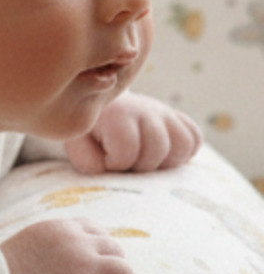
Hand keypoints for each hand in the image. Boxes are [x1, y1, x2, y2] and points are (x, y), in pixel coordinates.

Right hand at [0, 218, 135, 273]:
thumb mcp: (25, 246)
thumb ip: (50, 248)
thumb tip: (63, 266)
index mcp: (60, 229)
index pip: (96, 232)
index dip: (98, 254)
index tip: (89, 273)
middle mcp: (77, 244)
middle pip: (116, 251)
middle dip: (111, 273)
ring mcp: (85, 271)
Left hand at [64, 91, 201, 174]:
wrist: (96, 104)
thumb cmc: (87, 133)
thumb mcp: (77, 147)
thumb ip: (90, 161)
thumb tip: (114, 169)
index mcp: (117, 113)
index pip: (127, 149)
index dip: (116, 163)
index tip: (106, 160)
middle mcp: (145, 108)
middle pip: (158, 148)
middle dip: (142, 165)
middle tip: (127, 162)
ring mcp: (163, 112)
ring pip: (184, 143)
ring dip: (166, 160)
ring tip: (146, 160)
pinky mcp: (176, 118)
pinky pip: (195, 138)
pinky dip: (184, 152)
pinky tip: (163, 155)